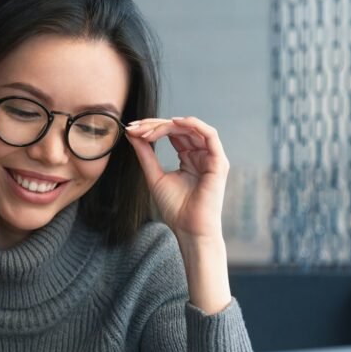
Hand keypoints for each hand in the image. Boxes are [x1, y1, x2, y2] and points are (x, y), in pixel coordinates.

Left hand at [124, 116, 229, 243]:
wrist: (189, 229)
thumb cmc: (175, 209)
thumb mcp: (154, 176)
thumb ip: (145, 154)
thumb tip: (132, 133)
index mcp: (189, 158)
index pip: (172, 134)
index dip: (152, 128)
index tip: (131, 129)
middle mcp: (201, 155)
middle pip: (179, 129)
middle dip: (155, 125)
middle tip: (135, 127)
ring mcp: (211, 157)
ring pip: (191, 128)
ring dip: (167, 125)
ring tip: (147, 130)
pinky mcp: (218, 161)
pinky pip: (209, 134)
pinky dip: (192, 124)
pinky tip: (173, 122)